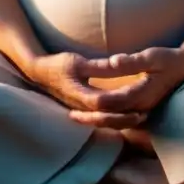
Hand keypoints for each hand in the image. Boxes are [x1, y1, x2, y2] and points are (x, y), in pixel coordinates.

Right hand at [25, 52, 148, 128]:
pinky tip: (123, 114)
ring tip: (139, 116)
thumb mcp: (78, 63)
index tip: (140, 107)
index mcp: (83, 97)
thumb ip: (99, 67)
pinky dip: (112, 118)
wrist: (39, 73)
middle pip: (107, 119)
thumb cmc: (58, 65)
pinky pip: (99, 117)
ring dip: (120, 120)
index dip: (123, 109)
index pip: (106, 107)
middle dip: (125, 119)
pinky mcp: (80, 108)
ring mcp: (81, 110)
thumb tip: (118, 64)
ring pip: (103, 120)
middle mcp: (83, 108)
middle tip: (145, 116)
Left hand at [68, 47, 183, 125]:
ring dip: (98, 121)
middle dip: (91, 119)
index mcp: (142, 94)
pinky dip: (108, 119)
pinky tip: (96, 115)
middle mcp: (142, 107)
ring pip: (117, 122)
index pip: (113, 103)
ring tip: (78, 118)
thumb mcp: (151, 56)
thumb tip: (112, 62)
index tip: (77, 101)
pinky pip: (123, 120)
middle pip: (113, 118)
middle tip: (70, 116)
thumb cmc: (168, 59)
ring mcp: (144, 110)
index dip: (94, 103)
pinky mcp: (143, 109)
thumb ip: (131, 61)